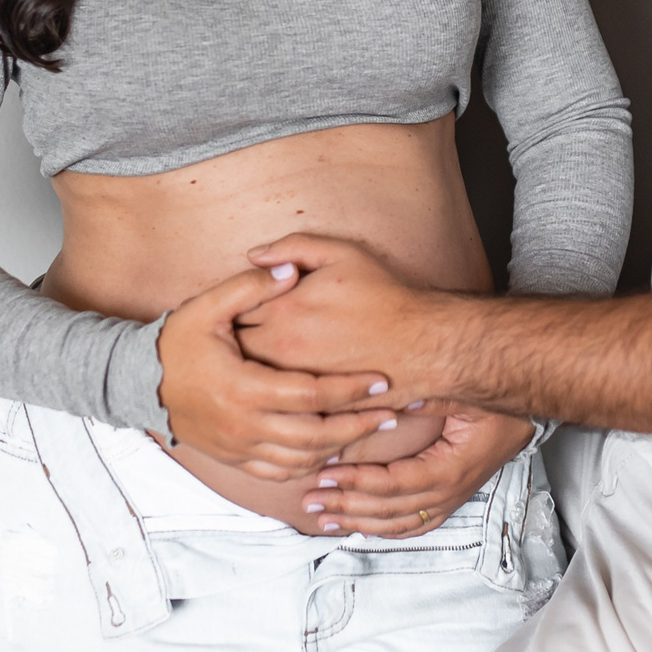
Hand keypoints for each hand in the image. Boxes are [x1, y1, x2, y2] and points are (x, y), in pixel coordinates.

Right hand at [158, 264, 402, 480]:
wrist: (139, 382)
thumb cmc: (177, 342)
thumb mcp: (207, 306)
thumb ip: (250, 287)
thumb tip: (289, 268)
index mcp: (243, 388)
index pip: (311, 395)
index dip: (349, 389)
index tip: (380, 379)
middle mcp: (244, 425)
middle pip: (315, 435)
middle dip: (357, 425)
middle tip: (391, 414)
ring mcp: (239, 447)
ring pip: (301, 459)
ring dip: (340, 448)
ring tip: (370, 432)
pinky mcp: (234, 459)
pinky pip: (280, 472)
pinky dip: (310, 465)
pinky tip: (331, 452)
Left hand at [239, 234, 461, 400]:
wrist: (423, 346)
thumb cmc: (384, 297)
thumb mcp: (342, 253)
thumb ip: (293, 247)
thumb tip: (253, 255)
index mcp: (283, 310)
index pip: (233, 309)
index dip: (230, 306)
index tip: (233, 305)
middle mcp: (282, 349)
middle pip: (234, 348)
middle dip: (229, 342)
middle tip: (231, 335)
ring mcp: (295, 380)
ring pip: (250, 378)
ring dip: (244, 369)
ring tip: (247, 359)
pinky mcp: (309, 404)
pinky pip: (275, 402)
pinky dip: (269, 394)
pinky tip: (274, 383)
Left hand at [298, 408, 532, 536]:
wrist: (527, 417)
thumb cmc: (499, 402)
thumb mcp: (465, 394)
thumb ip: (429, 399)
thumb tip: (393, 403)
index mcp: (449, 468)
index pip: (393, 483)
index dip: (357, 481)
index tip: (325, 473)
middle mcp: (449, 492)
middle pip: (390, 509)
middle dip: (347, 505)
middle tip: (312, 500)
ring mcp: (450, 499)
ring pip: (398, 523)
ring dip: (359, 521)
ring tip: (325, 518)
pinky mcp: (449, 499)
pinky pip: (414, 525)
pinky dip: (384, 529)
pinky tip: (360, 526)